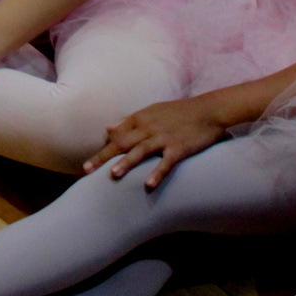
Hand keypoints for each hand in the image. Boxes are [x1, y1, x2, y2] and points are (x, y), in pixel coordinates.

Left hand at [87, 95, 232, 189]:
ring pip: (141, 151)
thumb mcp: (151, 112)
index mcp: (140, 118)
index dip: (101, 149)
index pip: (115, 135)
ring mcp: (164, 137)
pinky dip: (158, 172)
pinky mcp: (179, 147)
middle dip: (103, 157)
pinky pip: (166, 162)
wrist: (208, 110)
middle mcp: (148, 127)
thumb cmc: (178, 112)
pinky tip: (149, 184)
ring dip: (126, 163)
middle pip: (122, 143)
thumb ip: (129, 121)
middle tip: (87, 170)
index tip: (87, 165)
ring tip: (113, 175)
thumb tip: (107, 129)